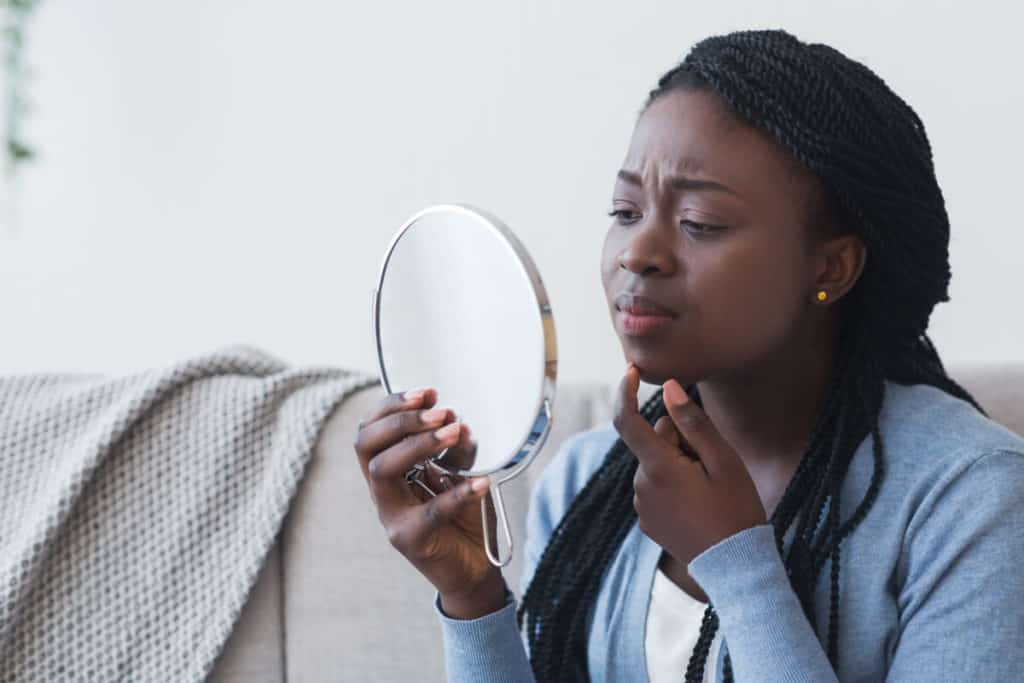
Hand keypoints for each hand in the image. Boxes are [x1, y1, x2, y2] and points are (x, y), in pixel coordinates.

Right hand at [353, 387, 506, 618]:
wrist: (473, 570)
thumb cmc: (463, 518)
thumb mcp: (462, 472)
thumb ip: (457, 449)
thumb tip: (458, 422)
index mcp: (389, 471)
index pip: (370, 430)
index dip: (392, 406)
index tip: (427, 393)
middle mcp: (382, 492)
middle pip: (366, 445)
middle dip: (401, 421)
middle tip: (441, 411)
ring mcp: (392, 516)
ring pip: (382, 470)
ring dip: (419, 444)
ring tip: (455, 432)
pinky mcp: (410, 540)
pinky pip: (429, 511)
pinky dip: (459, 492)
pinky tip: (482, 481)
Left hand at [613, 364, 766, 567]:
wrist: (736, 567)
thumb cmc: (736, 510)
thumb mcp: (723, 461)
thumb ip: (693, 422)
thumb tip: (668, 387)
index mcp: (658, 468)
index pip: (626, 420)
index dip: (625, 391)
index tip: (631, 371)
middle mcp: (641, 485)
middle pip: (653, 442)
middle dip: (678, 439)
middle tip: (711, 462)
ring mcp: (641, 505)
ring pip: (656, 464)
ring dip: (677, 464)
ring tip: (708, 488)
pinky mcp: (647, 520)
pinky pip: (656, 487)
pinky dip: (673, 485)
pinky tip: (698, 504)